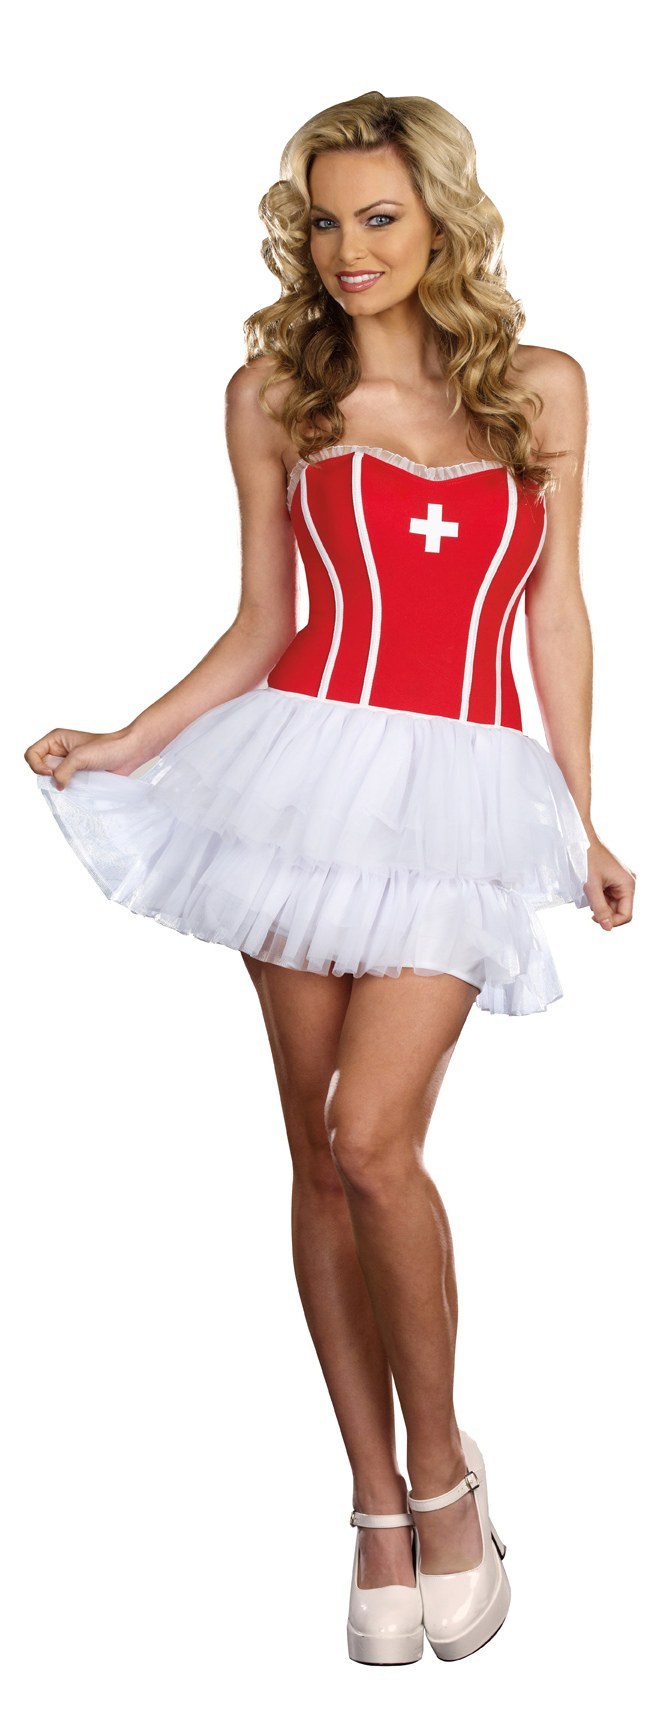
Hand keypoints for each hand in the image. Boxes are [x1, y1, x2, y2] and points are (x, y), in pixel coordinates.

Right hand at [24, 724, 148, 788]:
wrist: (128, 753)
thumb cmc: (107, 748)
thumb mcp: (79, 757)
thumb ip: (62, 771)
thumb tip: (56, 786)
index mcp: (55, 739)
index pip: (31, 754)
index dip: (37, 765)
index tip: (52, 771)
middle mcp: (59, 750)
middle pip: (39, 767)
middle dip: (48, 775)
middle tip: (63, 778)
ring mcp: (68, 763)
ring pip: (52, 778)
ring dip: (60, 782)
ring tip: (74, 781)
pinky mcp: (77, 774)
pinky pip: (65, 784)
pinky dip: (68, 788)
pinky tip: (78, 786)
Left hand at [584, 836, 635, 929]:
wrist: (581, 838)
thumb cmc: (587, 857)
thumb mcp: (592, 886)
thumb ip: (600, 908)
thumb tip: (607, 927)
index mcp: (628, 884)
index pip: (625, 915)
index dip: (611, 922)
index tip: (596, 919)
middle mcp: (628, 883)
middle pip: (619, 910)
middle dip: (604, 911)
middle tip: (589, 906)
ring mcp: (620, 881)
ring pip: (612, 904)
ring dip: (599, 904)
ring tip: (589, 893)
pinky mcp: (613, 879)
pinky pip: (608, 896)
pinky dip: (598, 897)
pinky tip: (590, 889)